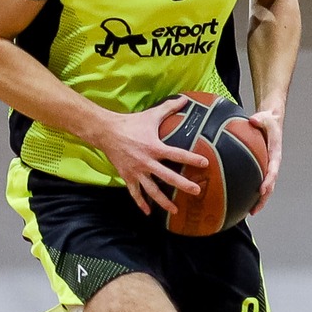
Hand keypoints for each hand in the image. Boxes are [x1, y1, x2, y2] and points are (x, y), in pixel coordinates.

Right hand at [87, 97, 208, 216]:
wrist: (107, 132)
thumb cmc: (131, 123)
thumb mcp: (151, 115)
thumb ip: (169, 108)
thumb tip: (185, 98)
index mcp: (154, 147)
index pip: (177, 154)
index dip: (192, 159)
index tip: (205, 164)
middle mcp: (147, 162)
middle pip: (168, 177)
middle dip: (183, 185)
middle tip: (196, 191)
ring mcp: (136, 171)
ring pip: (152, 190)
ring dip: (164, 201)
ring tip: (175, 210)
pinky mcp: (127, 177)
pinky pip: (135, 193)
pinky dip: (141, 203)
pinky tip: (148, 212)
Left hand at [247, 107, 282, 211]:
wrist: (271, 121)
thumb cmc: (268, 120)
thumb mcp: (265, 118)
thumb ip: (259, 119)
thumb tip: (253, 120)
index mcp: (275, 153)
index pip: (273, 169)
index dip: (268, 180)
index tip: (262, 189)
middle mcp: (273, 163)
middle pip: (270, 184)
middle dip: (264, 198)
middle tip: (254, 210)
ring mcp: (268, 167)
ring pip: (266, 187)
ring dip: (259, 200)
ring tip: (249, 212)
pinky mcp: (262, 167)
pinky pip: (259, 181)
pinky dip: (254, 193)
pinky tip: (243, 200)